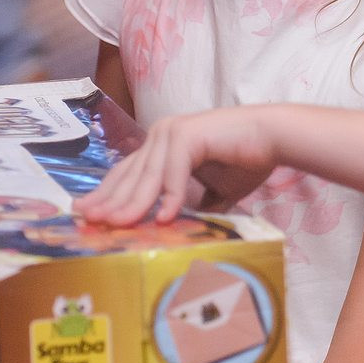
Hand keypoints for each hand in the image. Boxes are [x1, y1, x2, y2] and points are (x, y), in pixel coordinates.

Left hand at [73, 106, 280, 225]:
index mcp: (162, 144)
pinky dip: (170, 197)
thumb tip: (179, 230)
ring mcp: (173, 132)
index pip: (127, 173)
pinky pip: (174, 172)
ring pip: (147, 177)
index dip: (108, 195)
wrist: (274, 138)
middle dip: (108, 201)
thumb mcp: (211, 192)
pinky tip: (163, 218)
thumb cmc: (247, 161)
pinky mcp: (189, 135)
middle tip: (89, 221)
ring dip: (133, 204)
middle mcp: (161, 134)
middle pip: (129, 175)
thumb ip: (192, 206)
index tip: (88, 215)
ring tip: (118, 226)